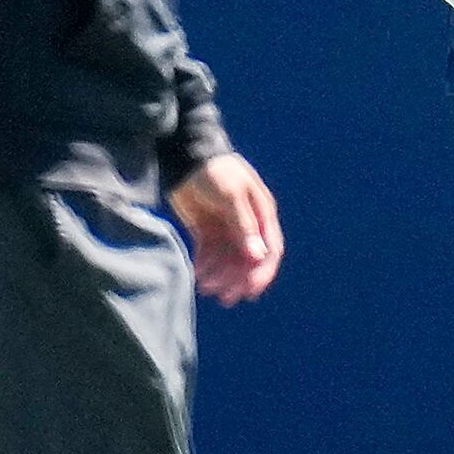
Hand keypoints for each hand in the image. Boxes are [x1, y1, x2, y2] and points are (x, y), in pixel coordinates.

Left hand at [170, 153, 283, 305]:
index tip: (248, 291)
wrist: (183, 156)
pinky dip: (205, 265)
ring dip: (219, 276)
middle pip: (248, 261)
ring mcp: (227, 228)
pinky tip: (197, 274)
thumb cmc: (213, 171)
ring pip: (228, 261)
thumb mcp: (230, 196)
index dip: (261, 273)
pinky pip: (210, 254)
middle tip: (223, 297)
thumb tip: (257, 256)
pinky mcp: (207, 230)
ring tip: (204, 286)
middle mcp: (247, 224)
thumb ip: (243, 226)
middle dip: (237, 280)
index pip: (270, 251)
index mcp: (262, 214)